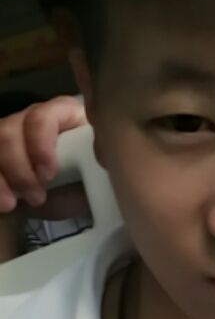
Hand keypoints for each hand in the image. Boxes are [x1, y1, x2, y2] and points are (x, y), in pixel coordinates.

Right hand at [0, 95, 88, 216]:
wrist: (75, 198)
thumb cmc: (92, 180)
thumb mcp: (98, 174)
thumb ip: (97, 164)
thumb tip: (102, 162)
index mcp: (64, 115)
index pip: (42, 118)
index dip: (41, 145)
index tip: (48, 175)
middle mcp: (32, 118)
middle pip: (9, 130)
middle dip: (20, 168)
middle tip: (36, 197)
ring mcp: (10, 132)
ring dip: (0, 176)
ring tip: (12, 203)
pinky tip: (1, 203)